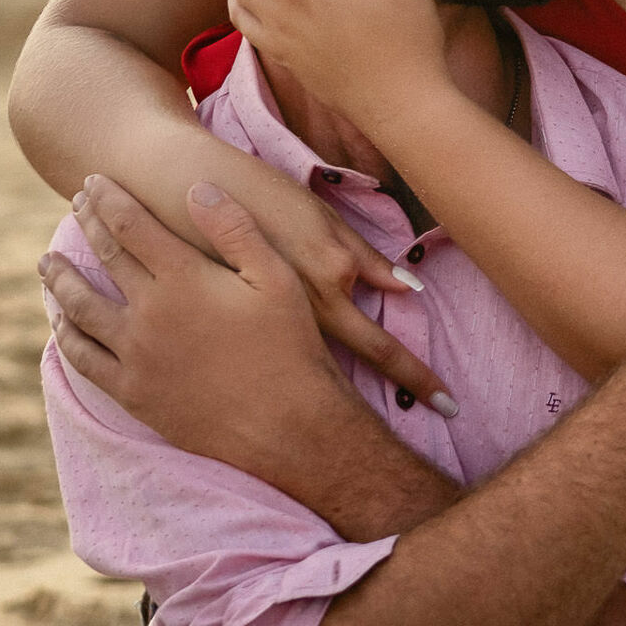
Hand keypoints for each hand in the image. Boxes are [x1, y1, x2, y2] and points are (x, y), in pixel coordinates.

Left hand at [43, 176, 422, 477]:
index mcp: (184, 279)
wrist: (285, 426)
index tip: (93, 181)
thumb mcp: (277, 278)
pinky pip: (83, 357)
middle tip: (76, 205)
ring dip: (60, 279)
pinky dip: (65, 334)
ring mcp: (135, 355)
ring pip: (79, 307)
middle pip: (105, 257)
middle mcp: (149, 312)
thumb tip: (196, 189)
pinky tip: (61, 322)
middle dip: (87, 224)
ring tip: (48, 262)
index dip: (109, 199)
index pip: (131, 225)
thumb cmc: (289, 346)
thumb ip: (235, 229)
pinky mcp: (132, 391)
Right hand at [231, 175, 459, 413]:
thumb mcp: (317, 213)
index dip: (418, 378)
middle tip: (437, 421)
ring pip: (310, 372)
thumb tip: (410, 287)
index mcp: (331, 279)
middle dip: (392, 397)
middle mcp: (302, 312)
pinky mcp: (227, 332)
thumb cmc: (255, 192)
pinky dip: (286, 379)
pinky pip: (269, 360)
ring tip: (355, 436)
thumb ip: (362, 254)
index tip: (449, 405)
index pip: (383, 347)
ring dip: (331, 398)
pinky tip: (289, 405)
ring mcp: (262, 327)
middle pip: (355, 368)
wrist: (177, 189)